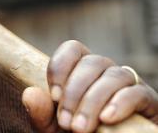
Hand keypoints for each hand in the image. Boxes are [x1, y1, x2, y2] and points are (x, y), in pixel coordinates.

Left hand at [22, 40, 157, 131]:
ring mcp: (128, 84)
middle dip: (74, 93)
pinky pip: (136, 92)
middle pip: (91, 63)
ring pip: (113, 75)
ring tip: (81, 129)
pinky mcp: (147, 101)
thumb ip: (41, 112)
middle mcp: (105, 71)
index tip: (53, 96)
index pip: (72, 49)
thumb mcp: (54, 128)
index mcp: (82, 71)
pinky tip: (107, 119)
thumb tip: (29, 93)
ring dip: (93, 101)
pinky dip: (120, 103)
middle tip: (66, 124)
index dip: (60, 67)